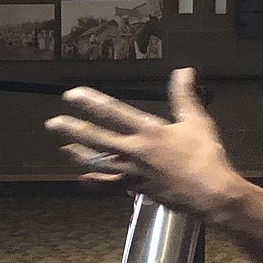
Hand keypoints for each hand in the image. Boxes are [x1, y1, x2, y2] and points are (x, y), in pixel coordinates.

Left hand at [46, 68, 244, 218]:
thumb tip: (182, 70)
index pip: (113, 112)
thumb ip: (184, 94)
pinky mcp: (137, 188)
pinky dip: (96, 183)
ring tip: (64, 148)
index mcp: (148, 131)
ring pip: (100, 162)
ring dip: (80, 154)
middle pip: (97, 138)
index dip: (91, 102)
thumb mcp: (196, 120)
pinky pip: (111, 185)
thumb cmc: (205, 155)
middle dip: (74, 129)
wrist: (210, 193)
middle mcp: (135, 151)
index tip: (72, 95)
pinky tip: (83, 180)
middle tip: (52, 123)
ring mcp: (133, 172)